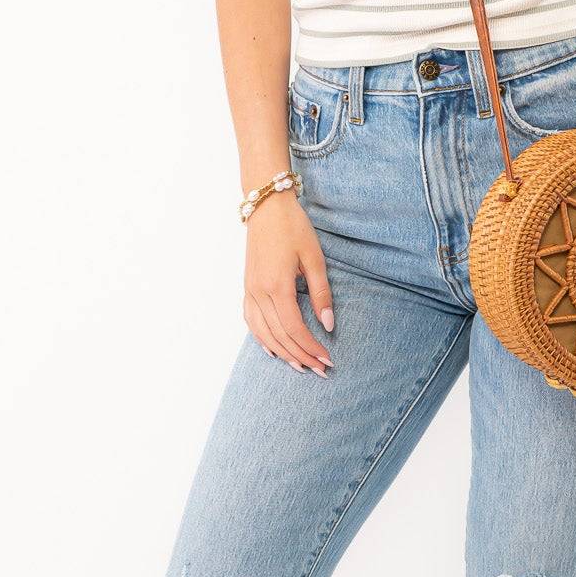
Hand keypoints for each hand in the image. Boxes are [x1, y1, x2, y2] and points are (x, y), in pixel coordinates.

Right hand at [243, 194, 335, 373]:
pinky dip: (262, 339)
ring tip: (300, 366)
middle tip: (320, 370)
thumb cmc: (293, 228)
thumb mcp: (314, 258)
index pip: (294, 328)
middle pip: (279, 336)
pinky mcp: (247, 287)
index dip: (311, 347)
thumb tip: (328, 325)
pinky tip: (272, 349)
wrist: (266, 207)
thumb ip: (321, 293)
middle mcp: (259, 293)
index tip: (327, 359)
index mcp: (277, 286)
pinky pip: (251, 321)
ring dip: (282, 353)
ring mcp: (250, 291)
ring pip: (263, 333)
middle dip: (300, 356)